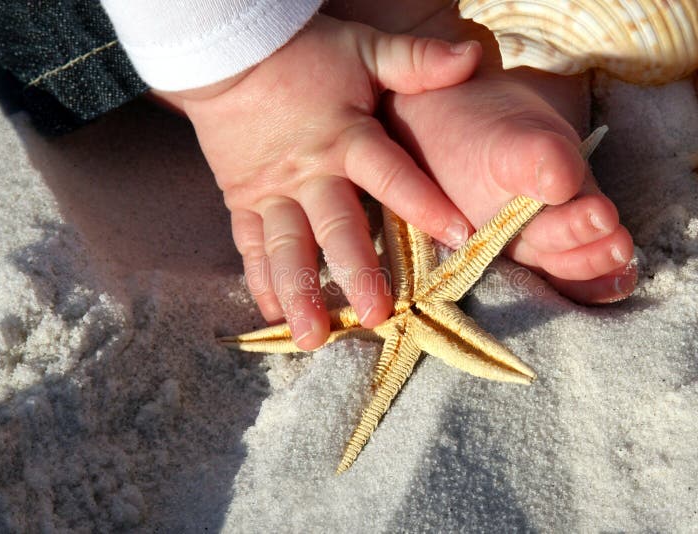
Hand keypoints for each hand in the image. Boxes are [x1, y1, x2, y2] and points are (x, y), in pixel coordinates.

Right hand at [154, 15, 480, 348]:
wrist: (226, 49)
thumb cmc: (305, 53)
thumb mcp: (364, 48)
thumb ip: (415, 61)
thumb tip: (471, 58)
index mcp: (347, 137)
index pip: (391, 174)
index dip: (425, 203)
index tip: (459, 235)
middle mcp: (310, 173)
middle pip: (337, 228)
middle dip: (358, 272)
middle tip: (378, 315)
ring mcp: (273, 192)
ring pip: (288, 249)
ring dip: (300, 293)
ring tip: (314, 337)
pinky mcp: (245, 202)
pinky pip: (252, 246)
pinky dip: (261, 280)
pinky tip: (274, 316)